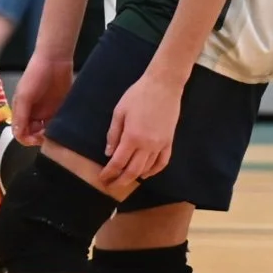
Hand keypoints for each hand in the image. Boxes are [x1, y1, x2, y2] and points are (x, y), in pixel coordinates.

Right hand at [12, 49, 72, 145]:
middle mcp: (34, 113)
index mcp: (22, 111)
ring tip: (55, 131)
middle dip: (38, 138)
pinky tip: (62, 127)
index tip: (35, 139)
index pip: (20, 132)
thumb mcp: (24, 96)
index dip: (26, 139)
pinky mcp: (60, 109)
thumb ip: (20, 115)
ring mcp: (47, 112)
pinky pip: (59, 124)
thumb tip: (18, 135)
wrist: (55, 61)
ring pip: (47, 131)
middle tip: (47, 135)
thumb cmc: (35, 75)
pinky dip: (60, 128)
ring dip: (50, 134)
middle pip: (33, 134)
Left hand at [103, 71, 181, 186]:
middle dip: (121, 180)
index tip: (102, 179)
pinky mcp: (170, 142)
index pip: (118, 162)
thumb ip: (113, 134)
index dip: (109, 173)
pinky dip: (154, 171)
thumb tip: (108, 153)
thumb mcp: (119, 112)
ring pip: (148, 168)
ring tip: (125, 180)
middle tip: (111, 186)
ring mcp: (161, 144)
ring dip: (136, 177)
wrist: (163, 86)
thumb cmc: (137, 96)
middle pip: (133, 170)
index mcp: (132, 137)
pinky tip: (146, 174)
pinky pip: (163, 162)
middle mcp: (148, 145)